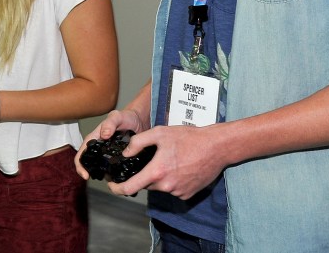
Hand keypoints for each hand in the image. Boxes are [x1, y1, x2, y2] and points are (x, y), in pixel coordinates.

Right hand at [75, 108, 144, 178]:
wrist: (139, 120)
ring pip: (102, 168)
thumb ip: (110, 123)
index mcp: (94, 139)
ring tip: (112, 182)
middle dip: (91, 173)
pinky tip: (120, 179)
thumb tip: (103, 135)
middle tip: (100, 180)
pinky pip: (114, 169)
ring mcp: (109, 154)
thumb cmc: (126, 116)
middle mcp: (99, 148)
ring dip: (104, 176)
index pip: (82, 154)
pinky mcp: (119, 159)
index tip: (85, 175)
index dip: (80, 165)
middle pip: (89, 164)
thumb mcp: (117, 117)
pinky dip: (115, 174)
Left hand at [107, 124, 227, 199]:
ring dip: (158, 177)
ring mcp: (178, 192)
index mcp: (157, 171)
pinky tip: (178, 167)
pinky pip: (172, 189)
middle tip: (149, 161)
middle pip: (145, 184)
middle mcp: (167, 186)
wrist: (216, 147)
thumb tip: (125, 153)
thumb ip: (138, 142)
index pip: (130, 187)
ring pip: (159, 186)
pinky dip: (171, 180)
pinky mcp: (188, 194)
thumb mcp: (159, 133)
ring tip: (169, 160)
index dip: (117, 188)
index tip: (112, 185)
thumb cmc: (188, 138)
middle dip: (143, 175)